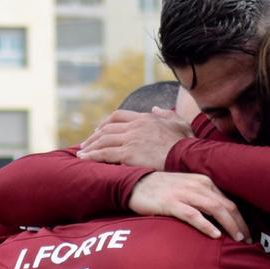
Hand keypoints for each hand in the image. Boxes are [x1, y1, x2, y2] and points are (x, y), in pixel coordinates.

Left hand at [77, 108, 192, 169]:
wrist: (188, 156)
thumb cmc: (187, 143)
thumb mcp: (180, 124)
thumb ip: (166, 115)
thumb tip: (155, 109)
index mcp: (145, 118)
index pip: (119, 116)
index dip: (106, 123)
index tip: (99, 129)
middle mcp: (135, 126)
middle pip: (107, 128)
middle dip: (94, 136)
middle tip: (86, 144)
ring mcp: (131, 139)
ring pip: (103, 140)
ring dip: (90, 146)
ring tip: (81, 153)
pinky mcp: (128, 153)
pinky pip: (104, 154)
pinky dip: (92, 156)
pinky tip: (84, 159)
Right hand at [128, 172, 249, 241]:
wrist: (137, 184)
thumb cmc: (164, 190)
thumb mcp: (189, 189)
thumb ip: (204, 199)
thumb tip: (222, 218)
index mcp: (204, 182)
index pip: (230, 201)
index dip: (241, 218)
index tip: (248, 233)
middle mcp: (198, 185)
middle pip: (227, 205)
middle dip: (240, 224)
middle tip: (248, 240)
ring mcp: (185, 194)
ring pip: (214, 209)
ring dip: (229, 224)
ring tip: (238, 239)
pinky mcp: (171, 203)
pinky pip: (193, 215)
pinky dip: (206, 225)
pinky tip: (215, 235)